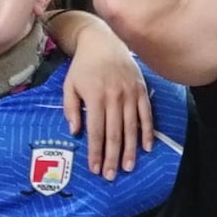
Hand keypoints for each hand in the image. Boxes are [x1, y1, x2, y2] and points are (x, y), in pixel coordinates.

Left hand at [57, 22, 154, 180]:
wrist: (102, 41)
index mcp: (95, 97)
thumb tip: (76, 132)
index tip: (95, 169)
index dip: (96, 152)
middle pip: (114, 133)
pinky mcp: (141, 90)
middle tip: (111, 175)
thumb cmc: (83, 66)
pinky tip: (147, 147)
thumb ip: (71, 109)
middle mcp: (114, 97)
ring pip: (131, 127)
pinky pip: (146, 114)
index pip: (95, 131)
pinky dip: (148, 131)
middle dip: (113, 157)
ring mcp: (130, 93)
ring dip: (130, 150)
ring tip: (128, 167)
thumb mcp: (69, 85)